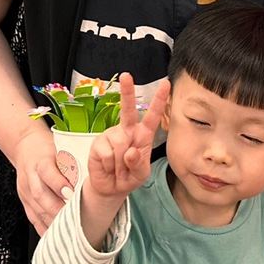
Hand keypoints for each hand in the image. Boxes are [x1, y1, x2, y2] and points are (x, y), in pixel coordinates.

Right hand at [13, 125, 70, 234]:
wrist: (24, 147)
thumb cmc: (46, 149)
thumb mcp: (60, 149)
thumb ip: (72, 163)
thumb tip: (89, 178)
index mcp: (40, 161)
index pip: (47, 172)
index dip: (58, 183)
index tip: (71, 192)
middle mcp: (30, 177)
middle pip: (41, 195)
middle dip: (58, 208)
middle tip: (74, 217)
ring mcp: (25, 192)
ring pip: (37, 209)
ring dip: (53, 221)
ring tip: (69, 230)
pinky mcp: (25, 202)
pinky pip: (33, 219)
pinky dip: (44, 229)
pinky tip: (56, 236)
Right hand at [87, 73, 169, 198]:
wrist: (110, 188)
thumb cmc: (129, 177)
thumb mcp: (141, 175)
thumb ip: (138, 164)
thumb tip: (130, 151)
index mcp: (143, 135)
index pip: (153, 116)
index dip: (159, 100)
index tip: (165, 84)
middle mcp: (127, 131)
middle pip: (127, 109)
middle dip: (126, 92)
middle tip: (126, 75)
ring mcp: (111, 135)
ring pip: (120, 144)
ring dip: (120, 163)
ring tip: (118, 168)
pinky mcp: (98, 143)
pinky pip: (107, 154)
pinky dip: (109, 165)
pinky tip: (108, 166)